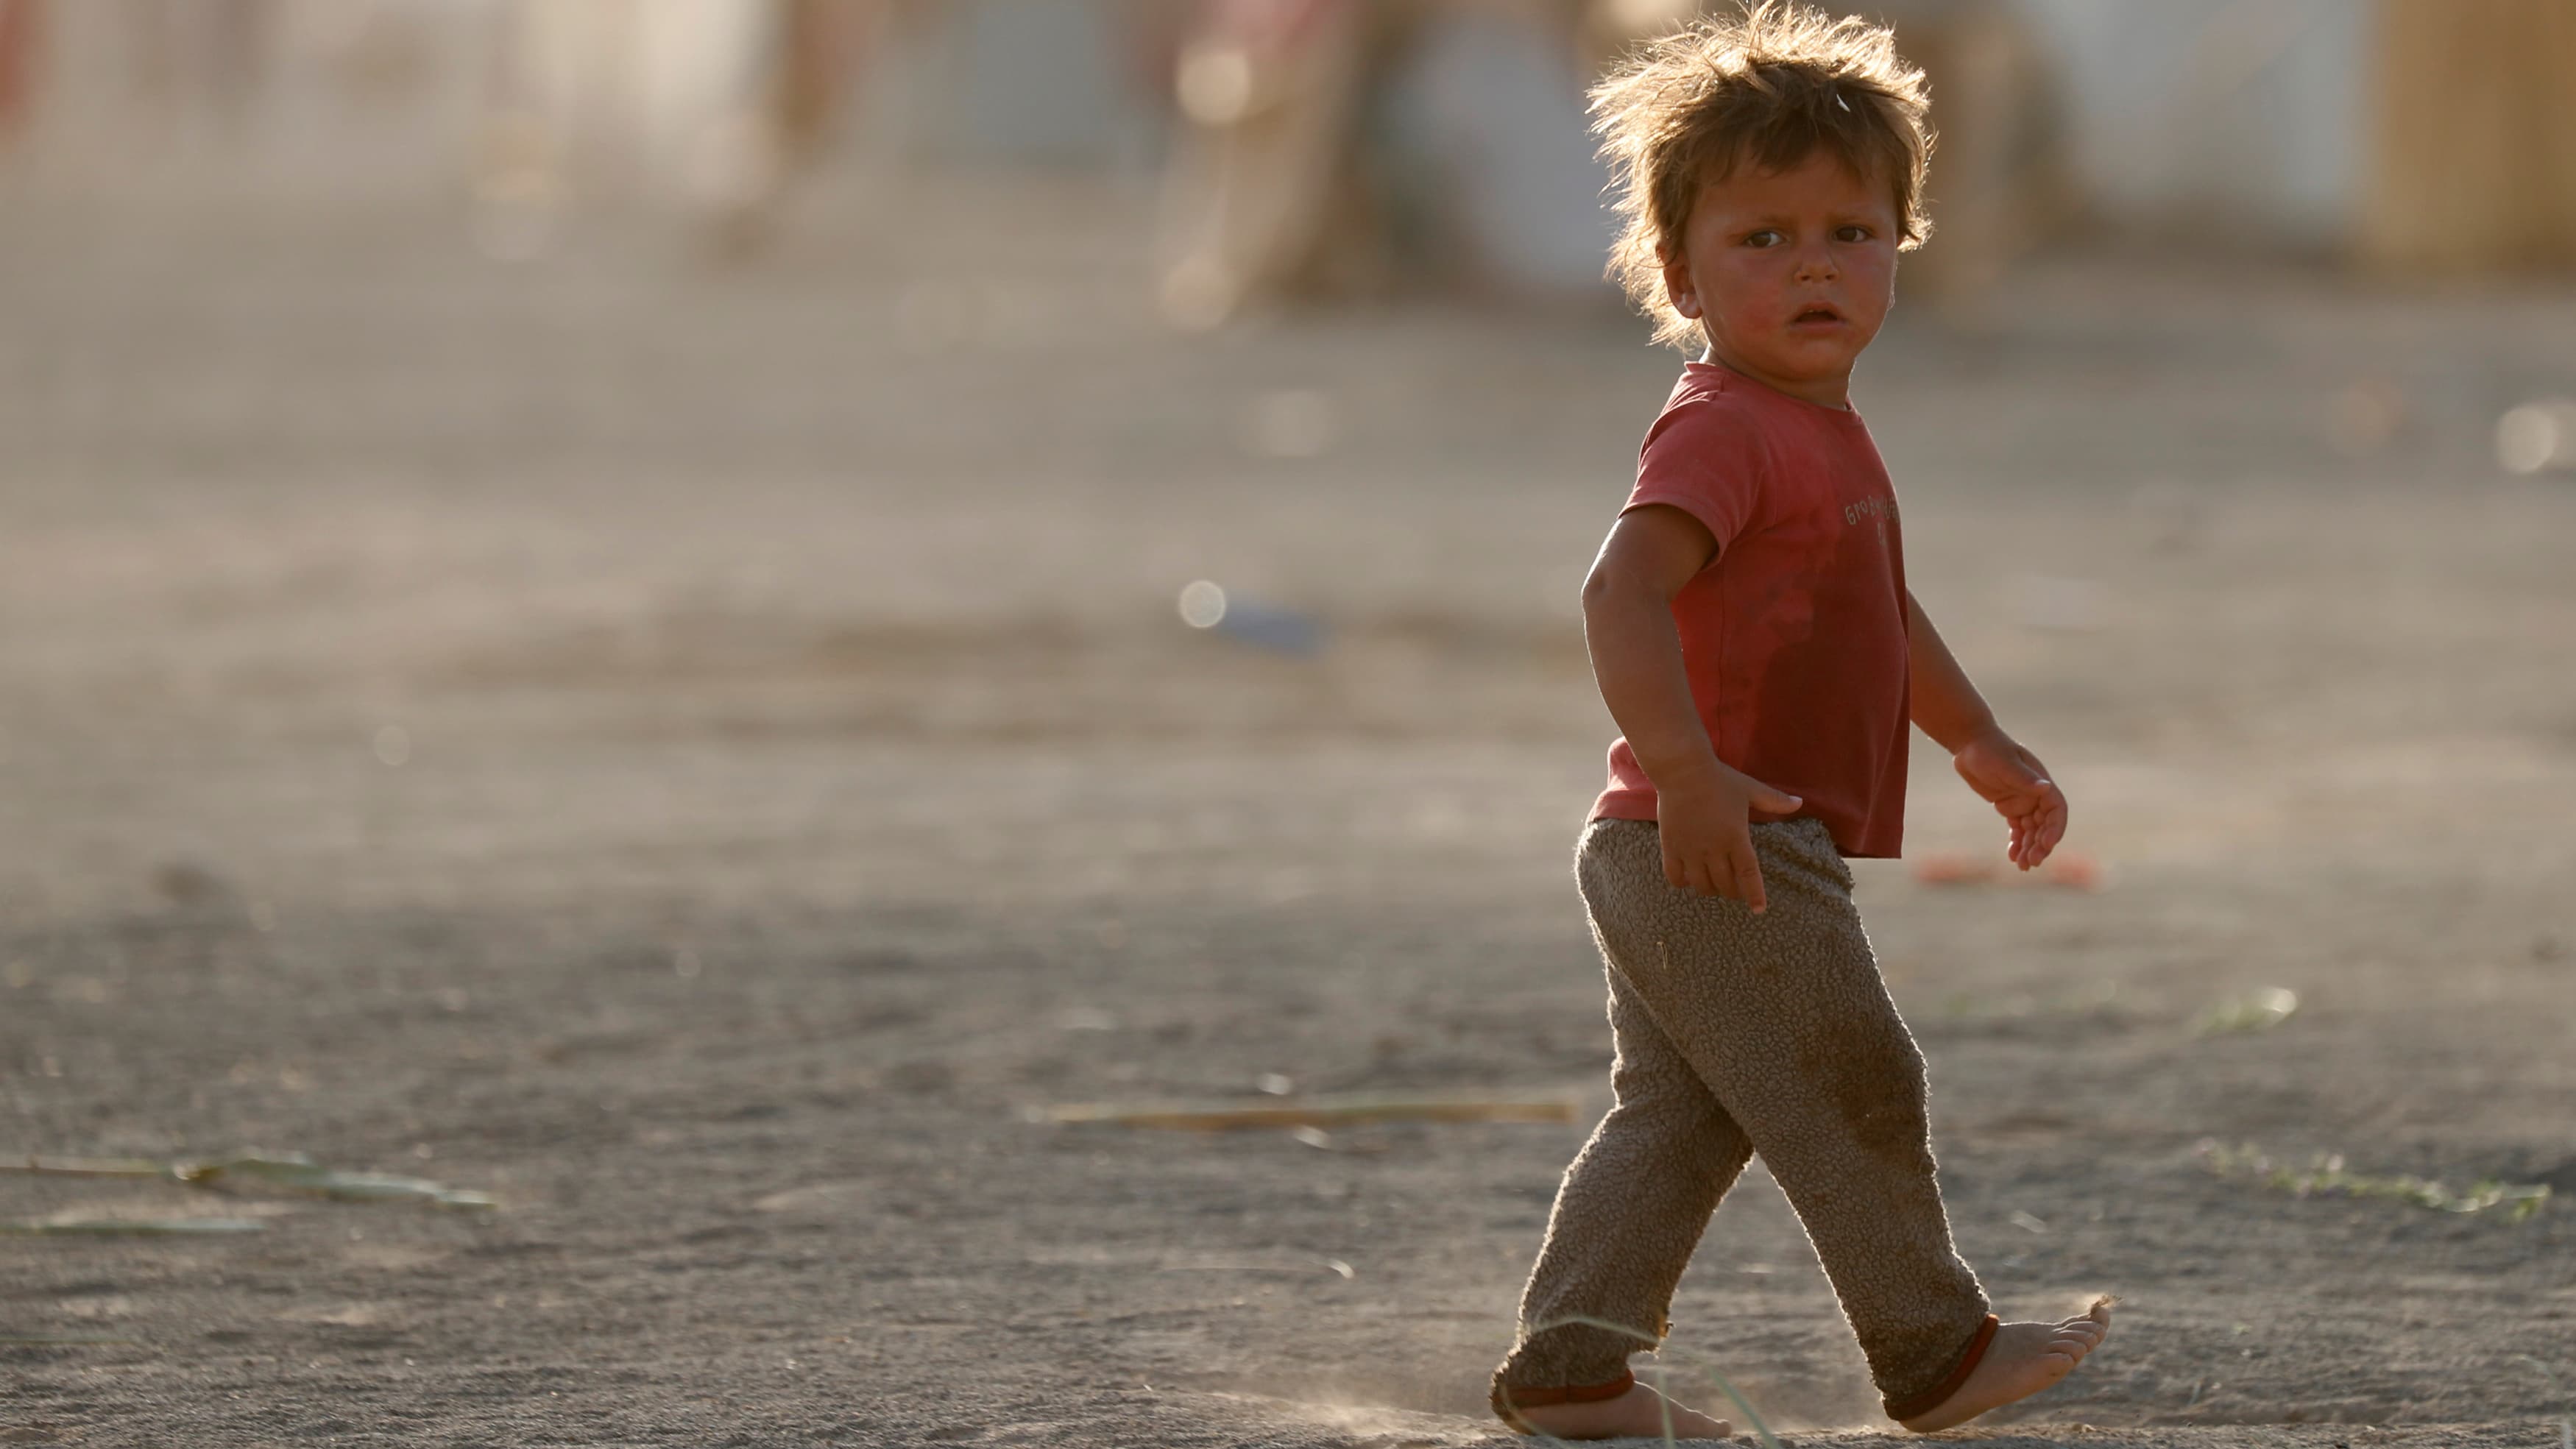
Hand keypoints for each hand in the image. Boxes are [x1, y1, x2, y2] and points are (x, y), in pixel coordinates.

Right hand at [1656, 762, 1802, 911]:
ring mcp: (1690, 850)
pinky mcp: (1670, 847)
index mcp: (1735, 837)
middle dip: (1733, 892)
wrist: (1683, 770)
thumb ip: (1775, 801)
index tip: (1759, 909)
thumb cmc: (1720, 780)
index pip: (1748, 875)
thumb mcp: (1750, 789)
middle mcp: (1713, 849)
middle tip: (1736, 889)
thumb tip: (1799, 803)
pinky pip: (1675, 877)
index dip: (1754, 895)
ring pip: (1701, 885)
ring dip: (1710, 889)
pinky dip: (1683, 883)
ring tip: (1714, 884)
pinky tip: (1688, 878)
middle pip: (1725, 885)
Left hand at [1952, 729, 2066, 869]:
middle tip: (2031, 862)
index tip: (2047, 845)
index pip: (2056, 810)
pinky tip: (2012, 857)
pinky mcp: (2008, 806)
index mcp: (2041, 784)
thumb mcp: (2005, 764)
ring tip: (2022, 866)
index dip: (2055, 829)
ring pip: (2031, 831)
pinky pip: (2017, 829)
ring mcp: (2023, 802)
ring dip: (2029, 848)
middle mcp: (2036, 795)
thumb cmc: (1988, 750)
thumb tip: (2045, 788)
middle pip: (2045, 825)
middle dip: (2040, 844)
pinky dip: (2016, 842)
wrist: (1969, 744)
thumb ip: (2024, 778)